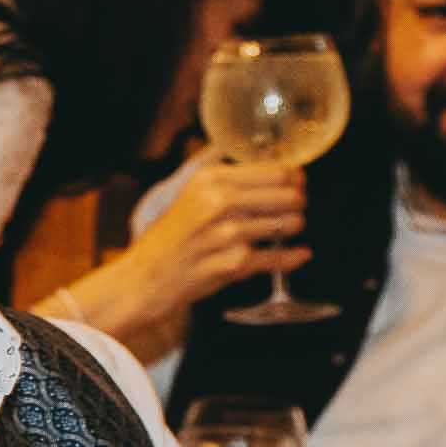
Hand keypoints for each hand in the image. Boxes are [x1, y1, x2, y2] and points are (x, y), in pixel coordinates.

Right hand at [125, 160, 309, 308]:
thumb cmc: (170, 238)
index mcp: (211, 179)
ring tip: (286, 228)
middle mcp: (219, 202)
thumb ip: (227, 179)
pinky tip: (300, 254)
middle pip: (288, 195)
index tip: (296, 184)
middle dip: (297, 202)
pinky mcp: (233, 264)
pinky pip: (276, 258)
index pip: (276, 171)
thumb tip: (272, 169)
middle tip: (293, 208)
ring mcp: (227, 234)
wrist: (145, 277)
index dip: (294, 178)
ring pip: (287, 224)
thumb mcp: (191, 194)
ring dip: (292, 227)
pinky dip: (291, 257)